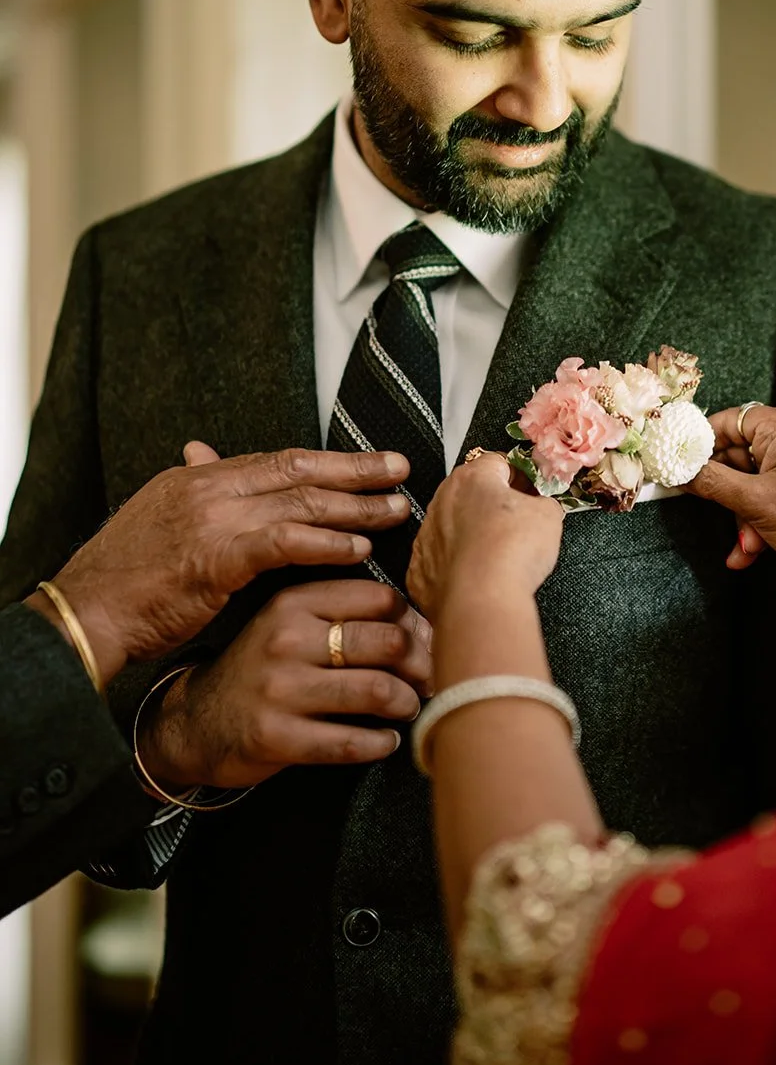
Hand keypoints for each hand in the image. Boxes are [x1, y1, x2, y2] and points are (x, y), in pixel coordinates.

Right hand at [28, 444, 409, 683]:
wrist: (87, 612)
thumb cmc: (127, 579)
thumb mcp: (163, 520)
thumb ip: (198, 491)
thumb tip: (204, 452)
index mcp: (199, 478)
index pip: (278, 461)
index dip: (329, 461)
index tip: (371, 463)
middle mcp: (209, 488)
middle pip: (298, 471)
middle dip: (355, 470)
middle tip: (400, 470)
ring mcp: (212, 520)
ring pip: (299, 503)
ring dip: (353, 507)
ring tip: (395, 511)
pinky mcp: (215, 558)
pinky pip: (282, 543)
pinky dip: (322, 544)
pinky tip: (356, 550)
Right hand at [139, 576, 433, 788]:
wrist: (194, 722)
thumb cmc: (262, 669)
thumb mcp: (290, 625)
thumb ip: (345, 616)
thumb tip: (425, 628)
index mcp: (295, 602)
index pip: (381, 598)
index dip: (416, 622)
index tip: (426, 641)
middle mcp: (287, 639)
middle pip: (387, 642)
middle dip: (420, 665)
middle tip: (427, 680)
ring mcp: (280, 689)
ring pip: (376, 690)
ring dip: (406, 704)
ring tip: (407, 708)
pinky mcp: (276, 737)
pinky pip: (350, 742)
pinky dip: (381, 744)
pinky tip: (385, 741)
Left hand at [407, 454, 563, 621]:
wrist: (481, 601)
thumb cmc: (510, 553)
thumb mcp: (548, 516)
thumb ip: (544, 502)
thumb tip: (542, 507)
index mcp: (473, 478)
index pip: (497, 462)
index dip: (518, 476)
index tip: (530, 490)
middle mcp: (443, 501)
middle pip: (471, 494)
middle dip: (493, 506)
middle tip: (518, 524)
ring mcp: (427, 535)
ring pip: (453, 527)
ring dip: (473, 535)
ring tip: (499, 555)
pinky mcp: (420, 569)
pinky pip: (442, 560)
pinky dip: (459, 566)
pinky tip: (479, 576)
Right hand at [687, 405, 775, 599]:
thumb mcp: (754, 500)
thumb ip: (711, 481)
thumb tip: (680, 471)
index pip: (731, 420)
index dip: (703, 442)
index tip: (678, 463)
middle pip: (739, 456)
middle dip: (725, 492)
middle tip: (708, 509)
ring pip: (751, 484)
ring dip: (741, 517)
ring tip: (745, 544)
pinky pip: (768, 501)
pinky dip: (756, 525)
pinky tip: (749, 553)